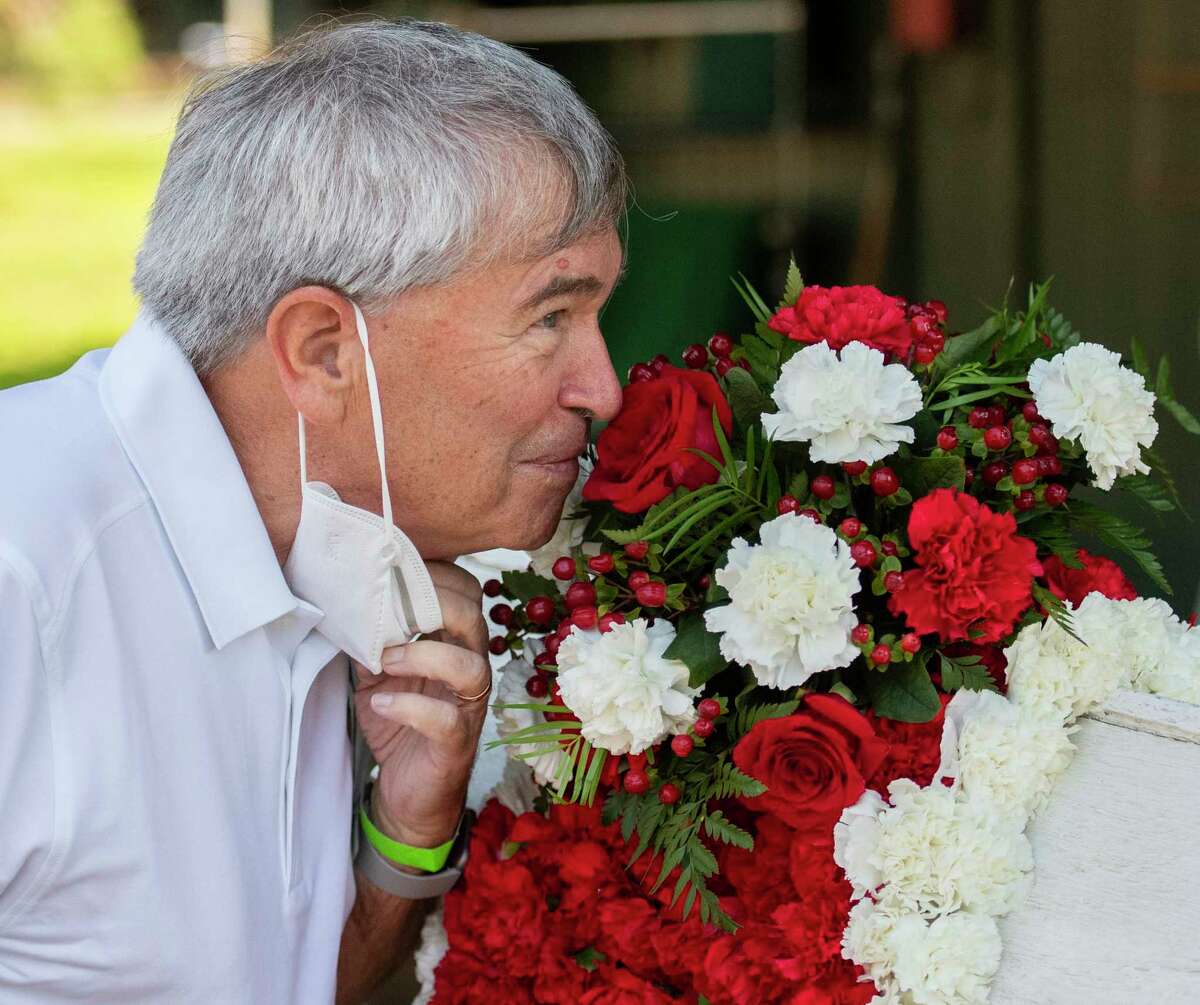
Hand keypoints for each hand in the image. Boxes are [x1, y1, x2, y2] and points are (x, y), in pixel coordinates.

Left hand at [353, 561, 490, 848]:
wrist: (406, 789)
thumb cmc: (398, 720)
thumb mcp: (376, 671)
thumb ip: (370, 636)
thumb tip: (340, 597)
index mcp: (454, 641)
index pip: (465, 592)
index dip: (434, 574)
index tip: (392, 569)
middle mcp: (470, 666)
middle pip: (474, 617)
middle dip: (432, 605)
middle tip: (388, 610)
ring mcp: (467, 705)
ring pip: (469, 666)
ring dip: (423, 655)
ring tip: (384, 660)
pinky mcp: (456, 741)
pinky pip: (444, 719)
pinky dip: (409, 706)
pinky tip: (380, 703)